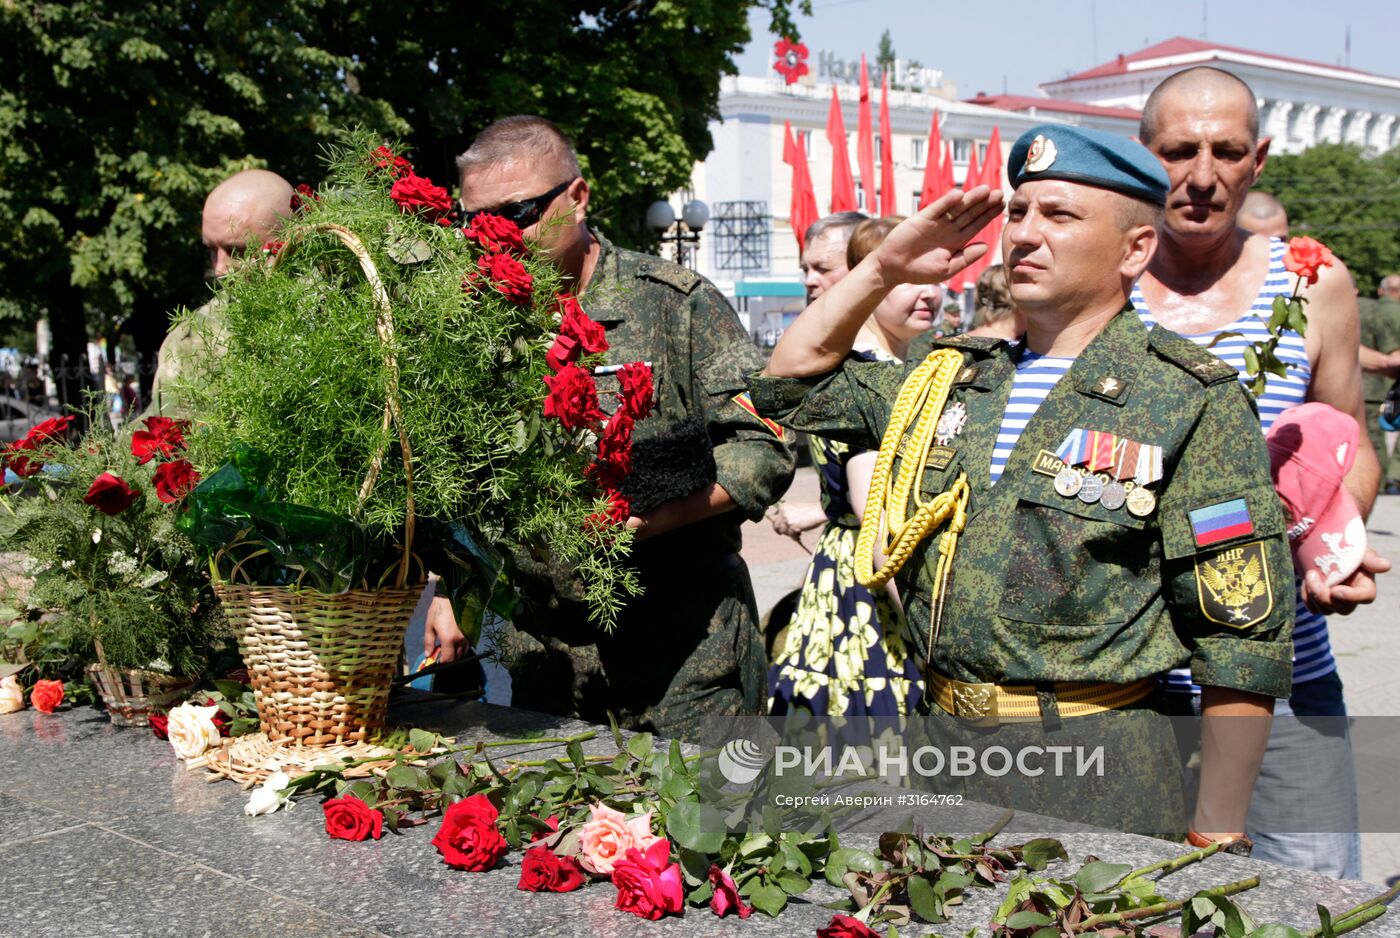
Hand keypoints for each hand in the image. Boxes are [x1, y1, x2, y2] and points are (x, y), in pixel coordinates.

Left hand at [423, 593, 467, 662]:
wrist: (450, 597)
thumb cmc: (438, 611)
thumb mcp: (429, 627)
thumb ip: (429, 643)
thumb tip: (428, 654)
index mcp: (448, 639)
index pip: (447, 659)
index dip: (441, 663)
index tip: (436, 661)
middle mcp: (460, 640)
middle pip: (456, 658)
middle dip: (448, 659)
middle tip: (441, 654)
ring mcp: (467, 636)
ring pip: (463, 652)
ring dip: (455, 654)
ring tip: (447, 649)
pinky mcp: (470, 632)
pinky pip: (467, 645)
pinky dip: (461, 648)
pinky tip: (454, 643)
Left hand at [766, 502, 825, 537]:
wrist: (819, 511)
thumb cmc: (810, 510)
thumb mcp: (795, 508)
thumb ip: (787, 515)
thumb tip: (782, 526)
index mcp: (783, 506)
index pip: (773, 517)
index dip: (777, 524)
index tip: (780, 529)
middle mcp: (783, 512)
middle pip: (776, 525)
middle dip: (782, 530)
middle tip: (789, 533)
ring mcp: (787, 519)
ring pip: (783, 531)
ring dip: (790, 534)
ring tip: (798, 533)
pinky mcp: (792, 526)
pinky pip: (791, 535)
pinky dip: (795, 537)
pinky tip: (800, 535)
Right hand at [870, 187, 1005, 289]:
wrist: (894, 268)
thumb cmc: (920, 272)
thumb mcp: (946, 269)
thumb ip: (966, 258)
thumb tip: (986, 247)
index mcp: (957, 241)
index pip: (976, 224)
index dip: (989, 215)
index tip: (1002, 206)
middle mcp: (949, 229)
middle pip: (970, 213)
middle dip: (984, 203)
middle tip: (999, 193)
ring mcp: (936, 222)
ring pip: (957, 208)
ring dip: (970, 199)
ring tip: (985, 190)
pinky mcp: (922, 218)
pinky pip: (937, 209)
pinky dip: (947, 202)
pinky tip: (959, 194)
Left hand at [1300, 548, 1390, 614]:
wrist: (1326, 549)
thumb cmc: (1346, 550)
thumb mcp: (1358, 551)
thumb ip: (1370, 559)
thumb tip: (1386, 566)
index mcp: (1365, 585)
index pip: (1365, 597)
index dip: (1351, 597)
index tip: (1335, 590)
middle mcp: (1352, 598)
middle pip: (1343, 609)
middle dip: (1325, 596)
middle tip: (1312, 576)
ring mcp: (1336, 602)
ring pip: (1326, 610)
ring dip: (1313, 594)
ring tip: (1309, 574)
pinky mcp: (1321, 602)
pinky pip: (1313, 609)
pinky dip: (1306, 597)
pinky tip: (1306, 581)